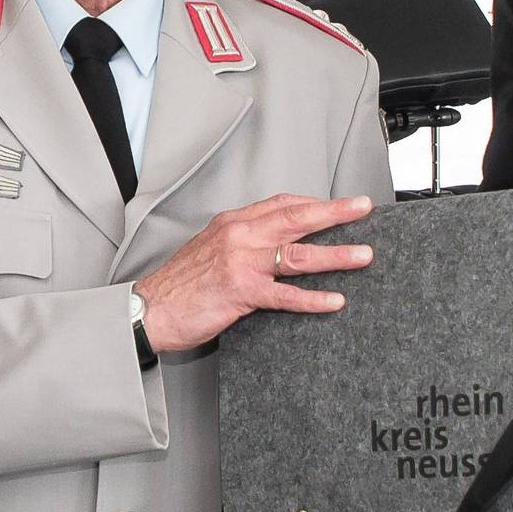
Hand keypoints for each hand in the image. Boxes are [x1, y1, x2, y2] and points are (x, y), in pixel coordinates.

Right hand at [133, 193, 372, 353]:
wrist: (149, 309)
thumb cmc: (179, 284)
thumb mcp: (209, 248)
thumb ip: (240, 241)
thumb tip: (273, 243)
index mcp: (232, 223)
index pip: (280, 204)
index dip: (312, 203)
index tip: (337, 204)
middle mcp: (239, 236)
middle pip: (296, 218)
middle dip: (334, 212)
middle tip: (363, 208)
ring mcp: (241, 263)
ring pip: (298, 254)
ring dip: (335, 254)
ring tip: (363, 255)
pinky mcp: (241, 293)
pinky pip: (285, 295)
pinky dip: (312, 299)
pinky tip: (334, 301)